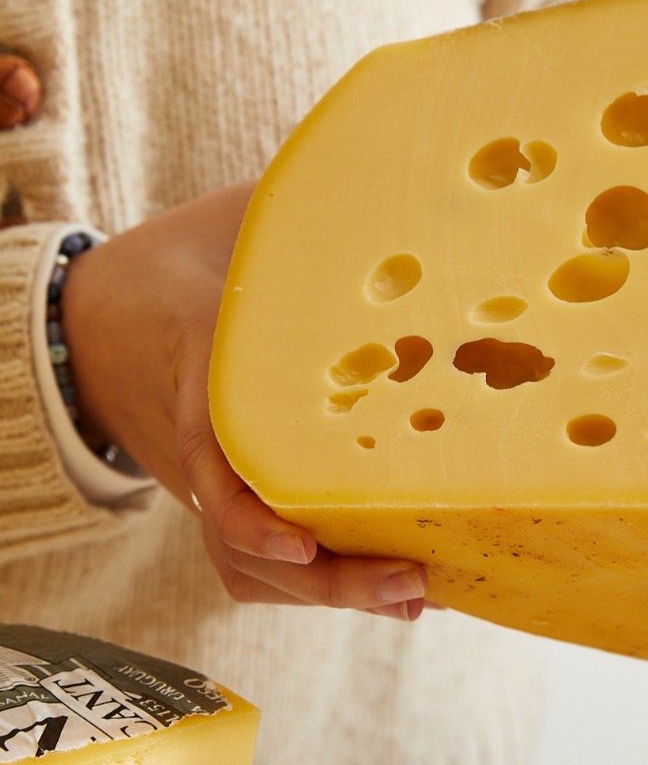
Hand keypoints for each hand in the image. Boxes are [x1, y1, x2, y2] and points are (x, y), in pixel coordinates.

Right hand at [62, 183, 428, 619]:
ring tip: (414, 596)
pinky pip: (252, 557)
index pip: (211, 448)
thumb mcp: (238, 218)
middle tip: (408, 581)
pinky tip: (388, 592)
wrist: (115, 313)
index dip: (245, 505)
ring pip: (250, 562)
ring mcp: (208, 477)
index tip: (298, 538)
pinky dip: (313, 584)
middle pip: (243, 531)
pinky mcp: (226, 495)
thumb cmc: (194, 263)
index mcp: (200, 367)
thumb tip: (388, 167)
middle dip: (325, 572)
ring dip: (329, 590)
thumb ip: (297, 204)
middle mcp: (200, 438)